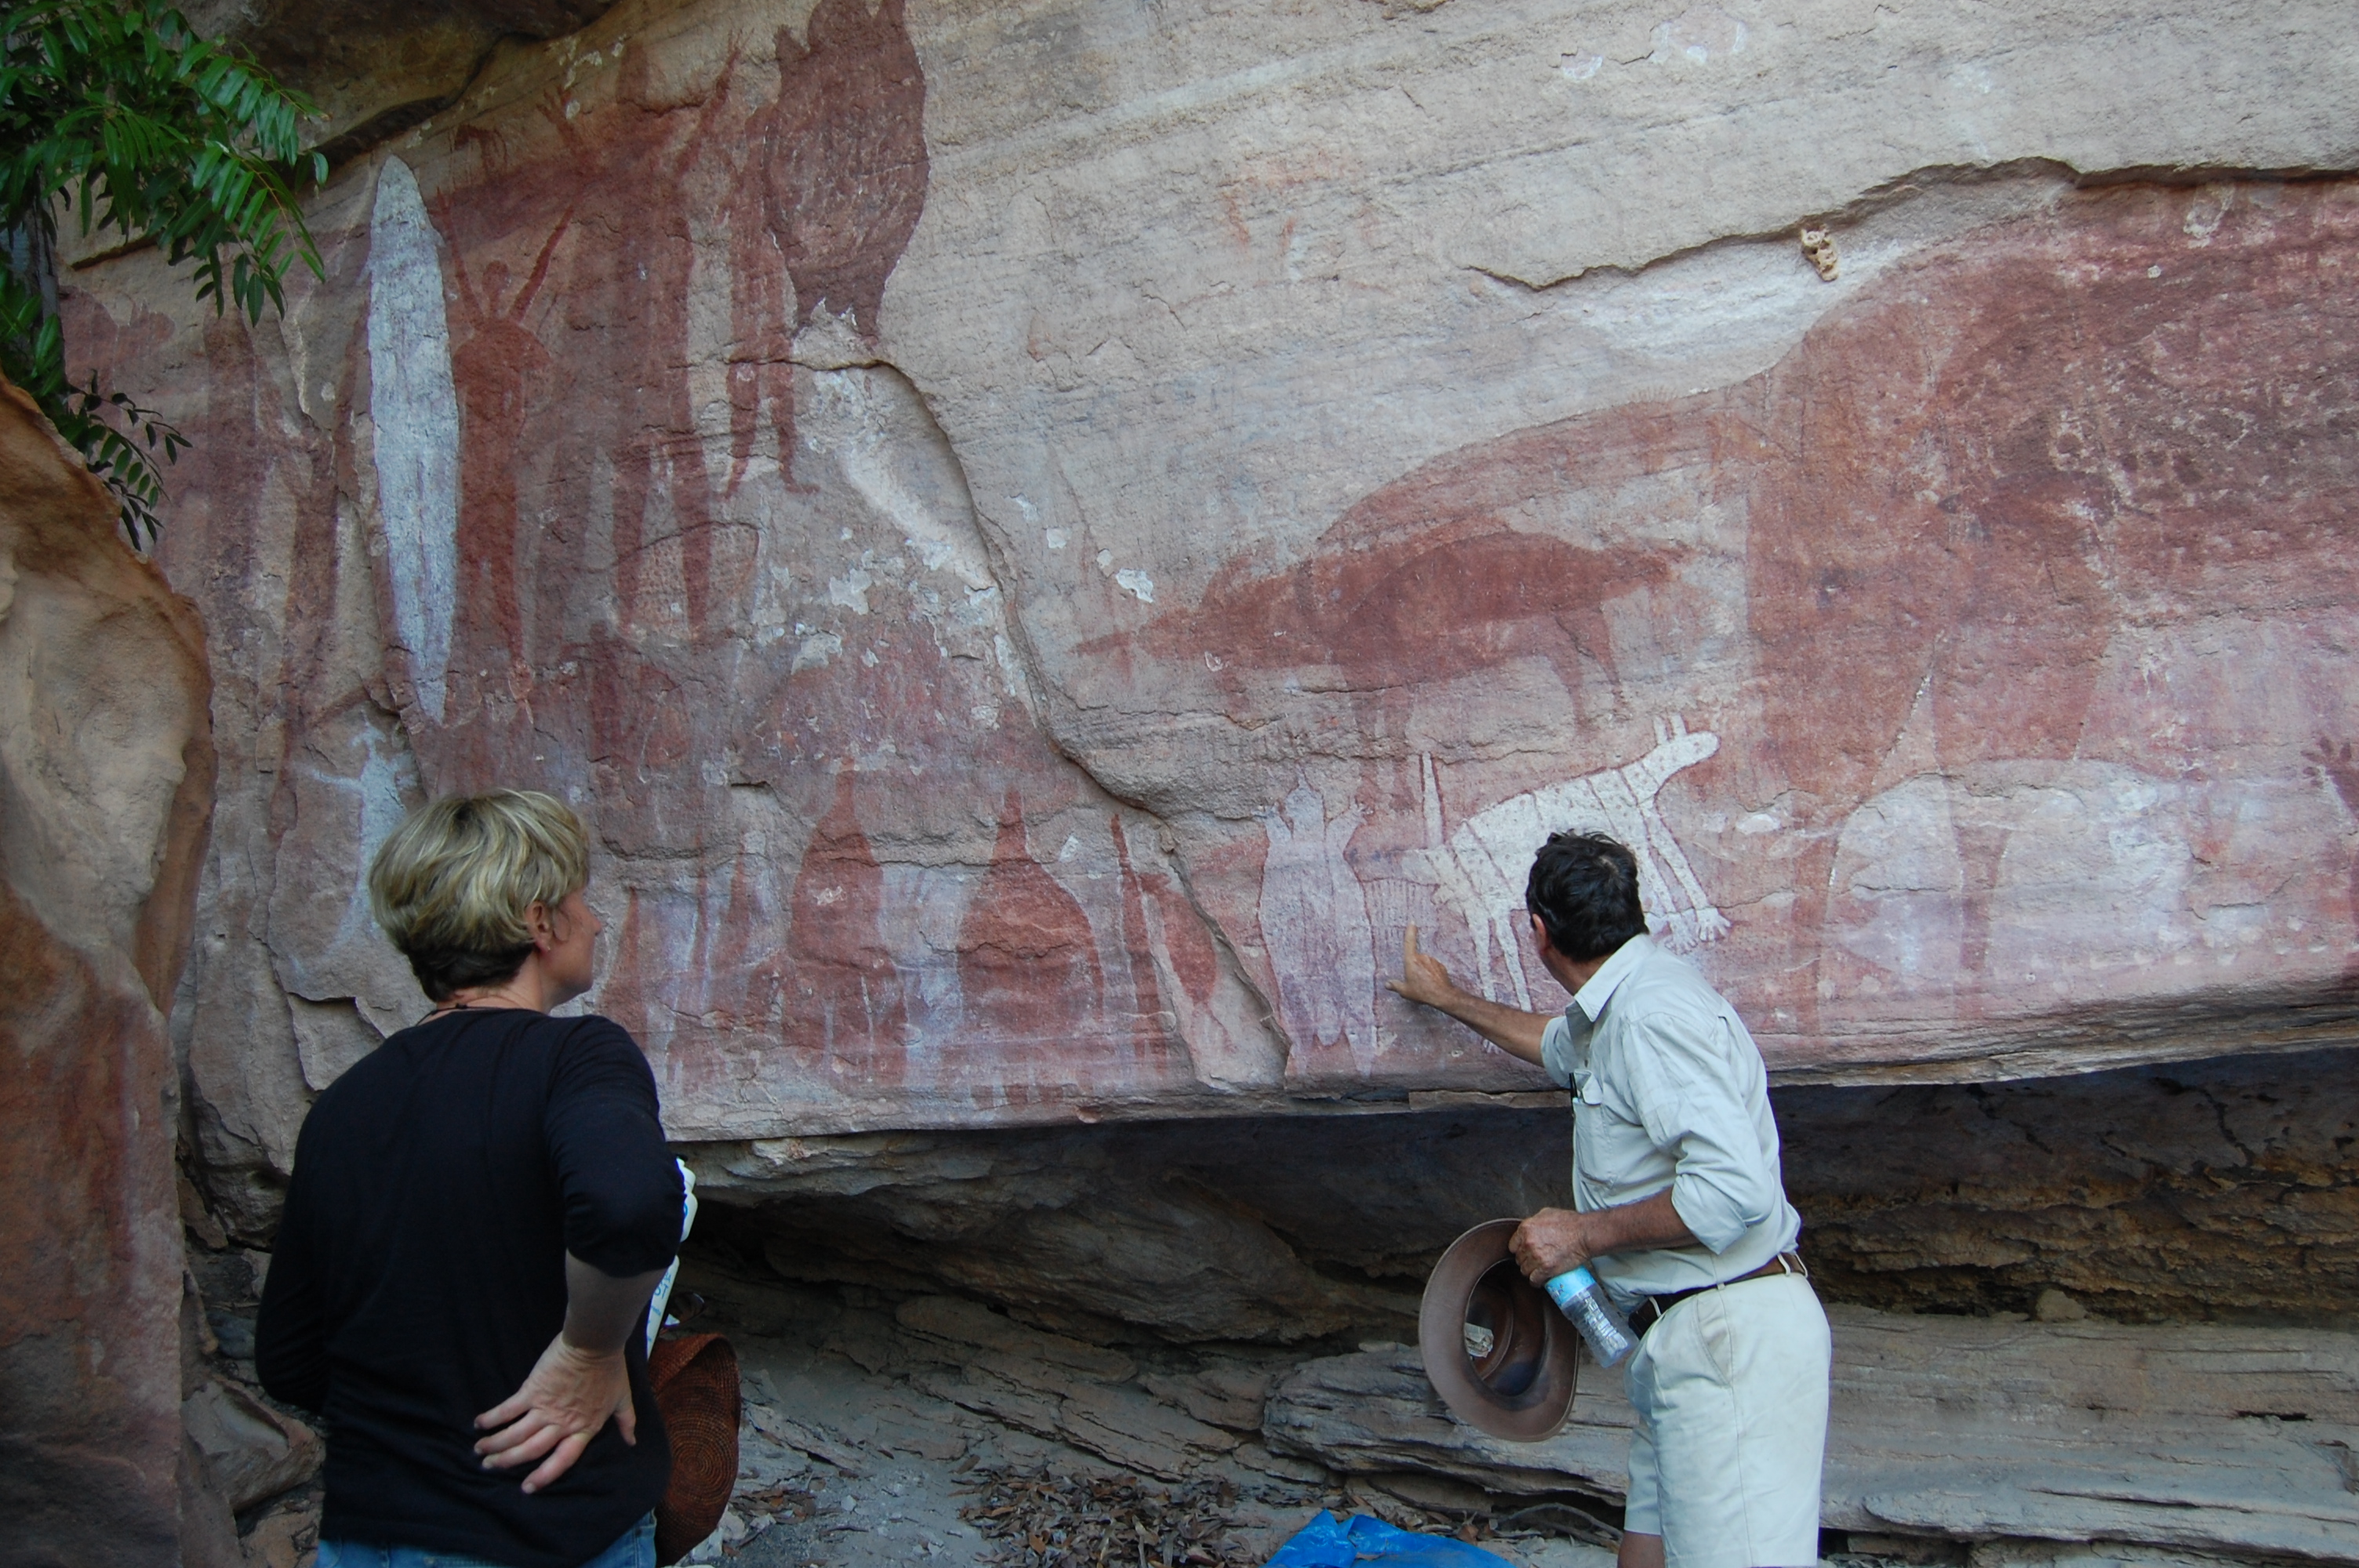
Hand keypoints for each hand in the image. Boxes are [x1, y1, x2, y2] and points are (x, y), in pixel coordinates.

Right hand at [474, 1333, 636, 1492]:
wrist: (595, 1343)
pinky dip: (492, 1418)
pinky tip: (479, 1424)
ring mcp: (545, 1408)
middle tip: (490, 1467)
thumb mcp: (623, 1399)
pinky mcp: (532, 1391)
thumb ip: (626, 1422)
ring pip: (515, 1434)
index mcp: (583, 1428)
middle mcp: (561, 1424)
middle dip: (508, 1462)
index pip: (562, 1461)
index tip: (527, 1488)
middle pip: (531, 1451)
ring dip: (495, 1445)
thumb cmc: (610, 1369)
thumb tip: (631, 1442)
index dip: (544, 1476)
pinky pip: (508, 1409)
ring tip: (479, 1451)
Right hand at [1384, 925, 1460, 1009]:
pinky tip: (1432, 982)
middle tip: (1416, 980)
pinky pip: (1434, 967)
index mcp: (1411, 960)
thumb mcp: (1405, 990)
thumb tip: (1387, 984)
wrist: (1441, 995)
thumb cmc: (1422, 992)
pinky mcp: (1441, 966)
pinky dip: (1432, 973)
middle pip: (1416, 958)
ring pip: (1426, 963)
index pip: (1409, 942)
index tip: (1412, 923)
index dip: (1410, 931)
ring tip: (1424, 983)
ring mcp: (1433, 961)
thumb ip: (1395, 985)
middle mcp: (1423, 957)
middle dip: (1415, 967)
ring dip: (1424, 970)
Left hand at [1511, 1207, 1595, 1283]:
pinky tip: (1540, 1280)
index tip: (1524, 1252)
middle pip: (1519, 1258)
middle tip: (1535, 1260)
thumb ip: (1534, 1221)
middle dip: (1526, 1260)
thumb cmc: (1569, 1222)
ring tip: (1538, 1270)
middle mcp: (1528, 1243)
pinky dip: (1536, 1282)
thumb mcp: (1546, 1213)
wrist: (1584, 1234)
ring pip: (1525, 1270)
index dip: (1519, 1250)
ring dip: (1530, 1271)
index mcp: (1526, 1228)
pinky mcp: (1546, 1268)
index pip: (1512, 1245)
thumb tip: (1529, 1228)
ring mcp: (1536, 1256)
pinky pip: (1534, 1280)